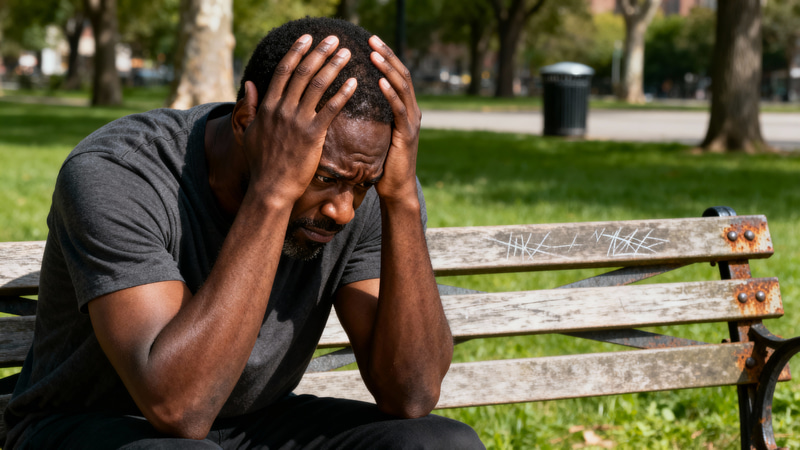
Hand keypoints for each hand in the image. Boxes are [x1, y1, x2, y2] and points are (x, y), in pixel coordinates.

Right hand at [237, 35, 356, 203]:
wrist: (271, 188)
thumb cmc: (261, 163)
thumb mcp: (249, 132)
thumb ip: (250, 107)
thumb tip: (249, 85)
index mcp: (268, 106)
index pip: (283, 71)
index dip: (297, 52)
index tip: (308, 38)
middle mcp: (282, 110)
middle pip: (303, 73)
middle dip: (320, 52)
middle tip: (334, 40)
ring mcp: (297, 122)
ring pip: (318, 86)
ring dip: (334, 66)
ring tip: (347, 54)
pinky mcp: (313, 136)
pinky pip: (331, 110)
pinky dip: (343, 94)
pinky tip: (354, 83)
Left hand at [368, 35, 421, 203]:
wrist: (396, 189)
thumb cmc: (381, 164)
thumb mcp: (374, 134)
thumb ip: (370, 116)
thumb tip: (349, 101)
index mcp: (404, 109)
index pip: (395, 75)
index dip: (385, 57)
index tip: (369, 41)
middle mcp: (412, 111)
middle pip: (401, 74)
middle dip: (387, 55)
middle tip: (371, 39)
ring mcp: (412, 121)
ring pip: (402, 87)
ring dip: (388, 69)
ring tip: (374, 54)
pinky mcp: (408, 134)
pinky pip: (399, 109)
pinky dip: (391, 93)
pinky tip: (381, 81)